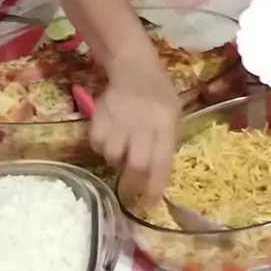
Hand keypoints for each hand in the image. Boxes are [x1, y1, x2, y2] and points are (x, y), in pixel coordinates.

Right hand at [89, 56, 180, 200]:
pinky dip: (102, 147)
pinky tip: (110, 138)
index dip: (155, 187)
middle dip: (133, 181)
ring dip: (116, 161)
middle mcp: (143, 121)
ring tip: (122, 151)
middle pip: (136, 163)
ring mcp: (120, 117)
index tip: (149, 204)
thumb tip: (156, 178)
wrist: (134, 66)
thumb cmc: (159, 92)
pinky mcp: (100, 114)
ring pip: (113, 155)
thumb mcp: (174, 113)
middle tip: (132, 185)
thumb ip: (167, 143)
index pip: (161, 161)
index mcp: (166, 121)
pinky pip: (97, 143)